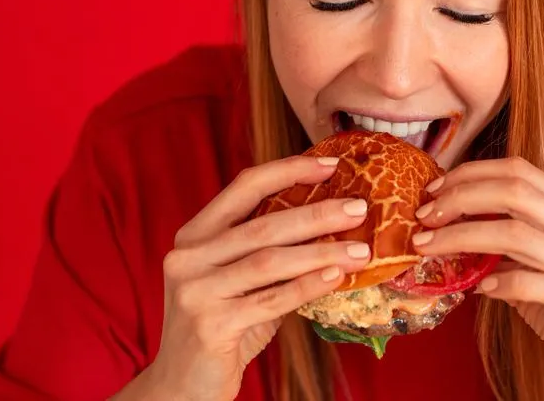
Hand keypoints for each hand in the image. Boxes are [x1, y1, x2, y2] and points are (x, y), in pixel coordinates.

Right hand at [113, 156, 371, 400]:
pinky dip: (307, 286)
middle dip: (317, 214)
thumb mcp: (238, 281)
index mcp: (195, 236)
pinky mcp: (209, 325)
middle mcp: (188, 257)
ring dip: (322, 253)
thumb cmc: (221, 327)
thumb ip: (270, 253)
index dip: (288, 170)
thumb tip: (332, 225)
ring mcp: (195, 291)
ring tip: (361, 250)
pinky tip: (335, 277)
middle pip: (263, 225)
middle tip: (358, 209)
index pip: (244, 187)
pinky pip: (271, 300)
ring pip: (270, 262)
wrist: (182, 386)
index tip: (329, 165)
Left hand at [411, 157, 543, 400]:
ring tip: (429, 248)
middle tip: (424, 216)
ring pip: (516, 233)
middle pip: (514, 191)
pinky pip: (534, 283)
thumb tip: (450, 225)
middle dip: (460, 198)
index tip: (434, 191)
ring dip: (462, 237)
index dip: (470, 174)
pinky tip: (479, 289)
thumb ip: (509, 242)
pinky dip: (500, 282)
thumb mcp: (543, 264)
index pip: (519, 170)